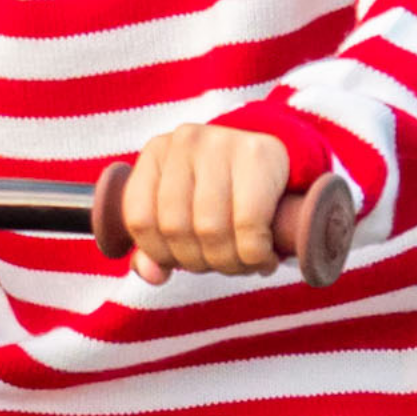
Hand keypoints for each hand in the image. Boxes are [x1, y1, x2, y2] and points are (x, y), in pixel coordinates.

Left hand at [115, 123, 293, 284]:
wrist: (277, 163)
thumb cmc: (225, 194)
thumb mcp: (185, 212)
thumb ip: (159, 246)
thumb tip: (151, 274)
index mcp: (156, 153)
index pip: (139, 219)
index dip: (161, 254)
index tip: (184, 263)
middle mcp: (184, 141)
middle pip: (176, 227)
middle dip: (200, 262)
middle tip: (221, 265)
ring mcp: (220, 142)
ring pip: (210, 229)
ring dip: (228, 262)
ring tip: (243, 263)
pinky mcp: (258, 154)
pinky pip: (249, 225)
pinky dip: (255, 255)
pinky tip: (263, 257)